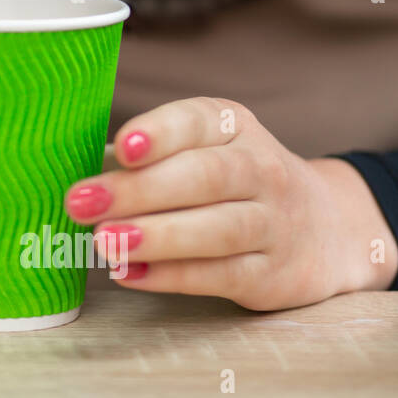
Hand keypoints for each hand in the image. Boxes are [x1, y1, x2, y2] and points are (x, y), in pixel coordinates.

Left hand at [64, 97, 397, 310]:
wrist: (326, 230)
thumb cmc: (231, 182)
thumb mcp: (202, 149)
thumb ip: (146, 156)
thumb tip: (71, 170)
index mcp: (233, 127)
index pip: (198, 121)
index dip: (160, 133)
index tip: (122, 146)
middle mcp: (261, 169)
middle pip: (204, 176)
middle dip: (139, 190)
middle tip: (81, 202)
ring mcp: (273, 223)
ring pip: (218, 228)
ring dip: (156, 236)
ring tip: (103, 241)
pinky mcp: (273, 274)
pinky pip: (220, 274)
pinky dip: (171, 276)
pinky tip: (128, 273)